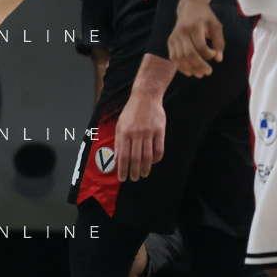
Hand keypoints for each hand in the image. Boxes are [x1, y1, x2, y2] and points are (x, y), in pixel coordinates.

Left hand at [114, 57, 171, 181]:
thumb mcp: (120, 124)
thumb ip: (118, 141)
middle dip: (134, 171)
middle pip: (135, 158)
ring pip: (147, 155)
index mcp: (124, 132)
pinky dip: (156, 158)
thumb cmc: (130, 112)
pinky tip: (153, 163)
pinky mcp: (160, 131)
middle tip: (134, 179)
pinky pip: (159, 149)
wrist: (145, 97)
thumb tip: (116, 158)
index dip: (122, 168)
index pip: (122, 155)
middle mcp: (136, 134)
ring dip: (145, 167)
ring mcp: (149, 133)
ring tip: (143, 174)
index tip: (122, 178)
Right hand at [168, 0, 224, 76]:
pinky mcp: (170, 41)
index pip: (200, 46)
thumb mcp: (216, 25)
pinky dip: (180, 66)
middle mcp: (182, 33)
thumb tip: (218, 59)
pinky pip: (173, 57)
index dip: (208, 55)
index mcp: (194, 27)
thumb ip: (219, 42)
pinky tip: (188, 71)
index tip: (215, 55)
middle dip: (199, 65)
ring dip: (189, 68)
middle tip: (208, 72)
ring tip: (199, 74)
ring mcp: (174, 37)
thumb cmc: (205, 17)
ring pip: (180, 57)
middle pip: (189, 54)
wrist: (189, 7)